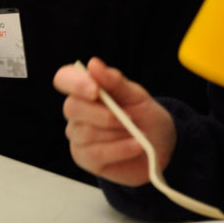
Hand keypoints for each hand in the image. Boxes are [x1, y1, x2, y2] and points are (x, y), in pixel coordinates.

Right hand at [56, 56, 176, 185]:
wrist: (160, 145)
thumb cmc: (145, 116)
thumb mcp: (136, 96)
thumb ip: (115, 81)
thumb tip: (93, 64)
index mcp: (85, 89)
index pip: (63, 78)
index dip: (74, 83)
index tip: (96, 91)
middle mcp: (76, 112)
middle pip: (72, 108)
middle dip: (103, 114)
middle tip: (130, 118)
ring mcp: (77, 136)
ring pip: (85, 133)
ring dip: (117, 133)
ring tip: (139, 134)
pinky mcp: (85, 158)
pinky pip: (95, 153)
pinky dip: (120, 149)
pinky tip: (136, 146)